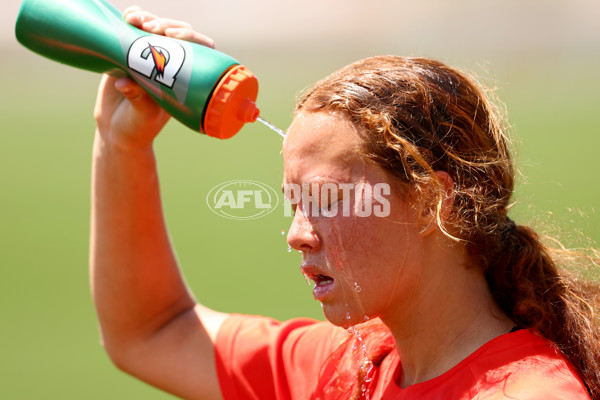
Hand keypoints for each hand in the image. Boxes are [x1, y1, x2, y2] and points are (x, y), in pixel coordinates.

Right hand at [93, 7, 214, 149]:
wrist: (115, 131)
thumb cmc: (138, 129)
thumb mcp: (142, 117)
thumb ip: (138, 100)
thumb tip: (124, 84)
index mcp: (184, 79)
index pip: (198, 51)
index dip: (191, 37)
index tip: (174, 35)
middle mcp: (170, 64)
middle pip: (176, 33)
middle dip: (166, 24)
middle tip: (151, 28)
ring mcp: (149, 57)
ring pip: (155, 27)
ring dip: (147, 18)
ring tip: (134, 20)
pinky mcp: (128, 53)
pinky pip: (133, 30)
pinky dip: (132, 18)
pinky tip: (127, 16)